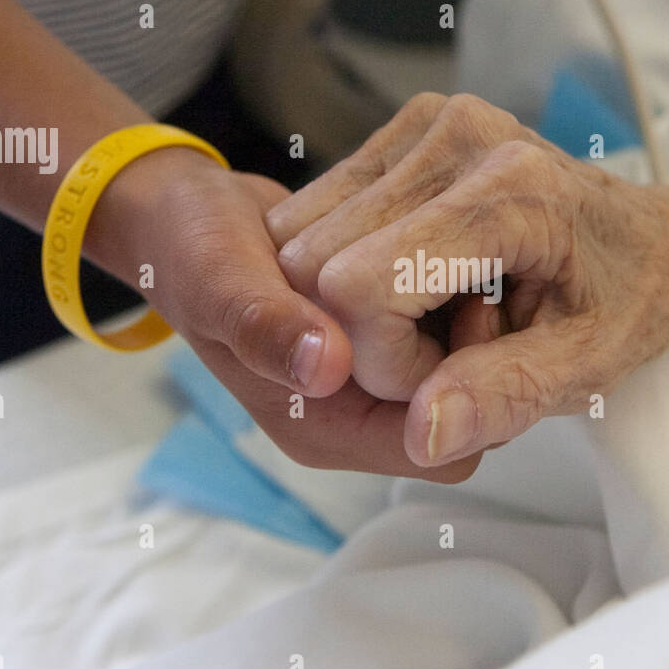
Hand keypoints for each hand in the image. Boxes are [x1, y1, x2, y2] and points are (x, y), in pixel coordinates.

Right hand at [91, 148, 481, 481]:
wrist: (187, 216)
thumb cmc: (191, 250)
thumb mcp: (217, 281)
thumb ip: (266, 326)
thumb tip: (325, 366)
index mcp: (323, 428)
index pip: (438, 452)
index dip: (464, 389)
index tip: (467, 305)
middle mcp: (356, 413)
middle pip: (463, 413)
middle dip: (481, 353)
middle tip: (477, 273)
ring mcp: (372, 376)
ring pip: (466, 372)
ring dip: (475, 317)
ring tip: (469, 251)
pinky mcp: (386, 335)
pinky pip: (451, 333)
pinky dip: (460, 293)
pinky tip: (452, 239)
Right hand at [265, 94, 668, 467]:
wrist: (656, 234)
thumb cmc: (631, 298)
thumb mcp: (588, 366)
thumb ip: (502, 398)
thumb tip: (421, 434)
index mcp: (513, 190)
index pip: (361, 289)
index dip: (387, 360)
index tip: (455, 371)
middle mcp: (460, 135)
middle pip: (322, 267)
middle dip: (372, 335)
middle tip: (459, 340)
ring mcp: (429, 122)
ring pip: (308, 245)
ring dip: (363, 302)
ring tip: (452, 306)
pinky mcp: (408, 126)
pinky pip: (322, 220)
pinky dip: (359, 267)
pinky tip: (430, 275)